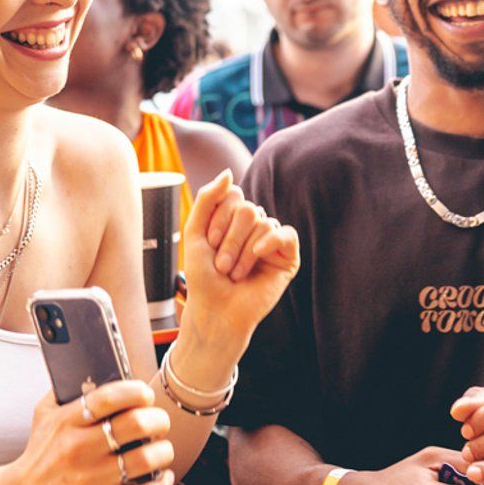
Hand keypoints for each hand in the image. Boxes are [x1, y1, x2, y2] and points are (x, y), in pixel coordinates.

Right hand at [7, 380, 175, 484]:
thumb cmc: (38, 456)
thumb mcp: (44, 416)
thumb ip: (66, 390)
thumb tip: (97, 367)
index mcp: (68, 421)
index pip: (111, 396)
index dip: (137, 391)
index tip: (146, 396)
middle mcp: (80, 448)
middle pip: (137, 424)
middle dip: (158, 419)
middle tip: (159, 422)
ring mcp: (91, 480)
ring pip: (147, 458)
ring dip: (164, 451)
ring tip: (161, 449)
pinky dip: (162, 484)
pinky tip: (161, 477)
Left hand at [180, 169, 299, 351]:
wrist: (216, 311)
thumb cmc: (204, 277)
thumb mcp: (196, 232)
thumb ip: (208, 199)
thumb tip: (229, 172)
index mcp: (233, 218)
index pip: (234, 196)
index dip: (219, 218)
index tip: (209, 244)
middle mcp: (254, 227)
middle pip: (249, 210)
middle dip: (231, 238)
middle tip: (221, 265)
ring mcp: (271, 241)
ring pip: (264, 223)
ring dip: (243, 251)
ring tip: (235, 273)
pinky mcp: (287, 257)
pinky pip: (287, 234)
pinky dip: (271, 242)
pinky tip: (259, 255)